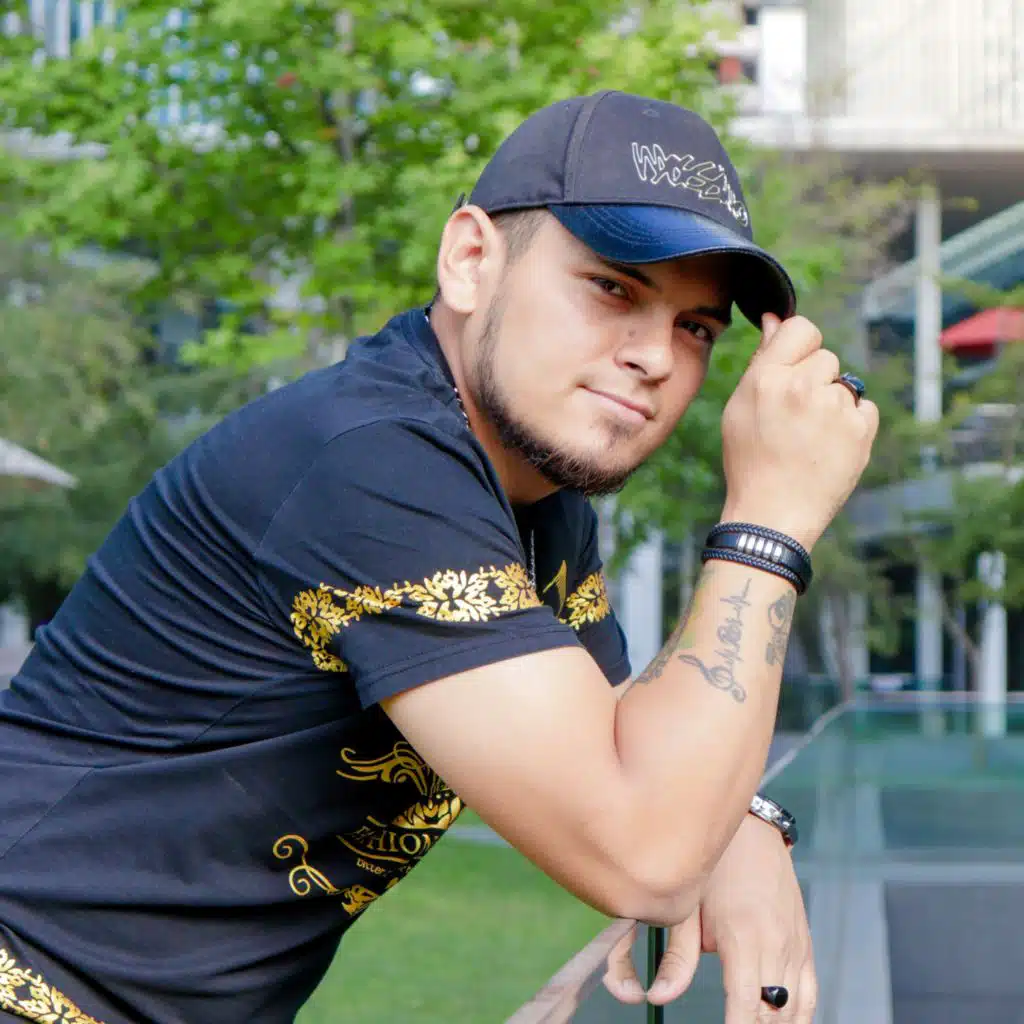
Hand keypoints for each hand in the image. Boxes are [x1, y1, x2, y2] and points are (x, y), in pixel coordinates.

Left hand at [602, 814, 814, 1022]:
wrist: (754, 831)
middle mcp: (776, 944)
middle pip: (772, 1015)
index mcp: (743, 936)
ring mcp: (796, 946)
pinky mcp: (806, 943)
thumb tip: (658, 997)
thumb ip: (676, 958)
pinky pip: (811, 994)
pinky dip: (798, 1016)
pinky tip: (780, 1023)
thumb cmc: (715, 866)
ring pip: (794, 1010)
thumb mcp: (688, 907)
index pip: (745, 1005)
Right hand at [720, 313, 878, 551]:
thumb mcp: (740, 408)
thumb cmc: (750, 460)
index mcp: (766, 378)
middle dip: (816, 381)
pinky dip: (853, 424)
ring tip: (811, 439)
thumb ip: (762, 360)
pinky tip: (830, 447)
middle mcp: (800, 387)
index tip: (796, 367)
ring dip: (833, 405)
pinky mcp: (861, 430)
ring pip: (845, 385)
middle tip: (796, 418)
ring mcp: (834, 408)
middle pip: (826, 357)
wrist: (772, 514)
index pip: (801, 327)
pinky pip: (865, 408)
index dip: (801, 346)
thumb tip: (774, 319)